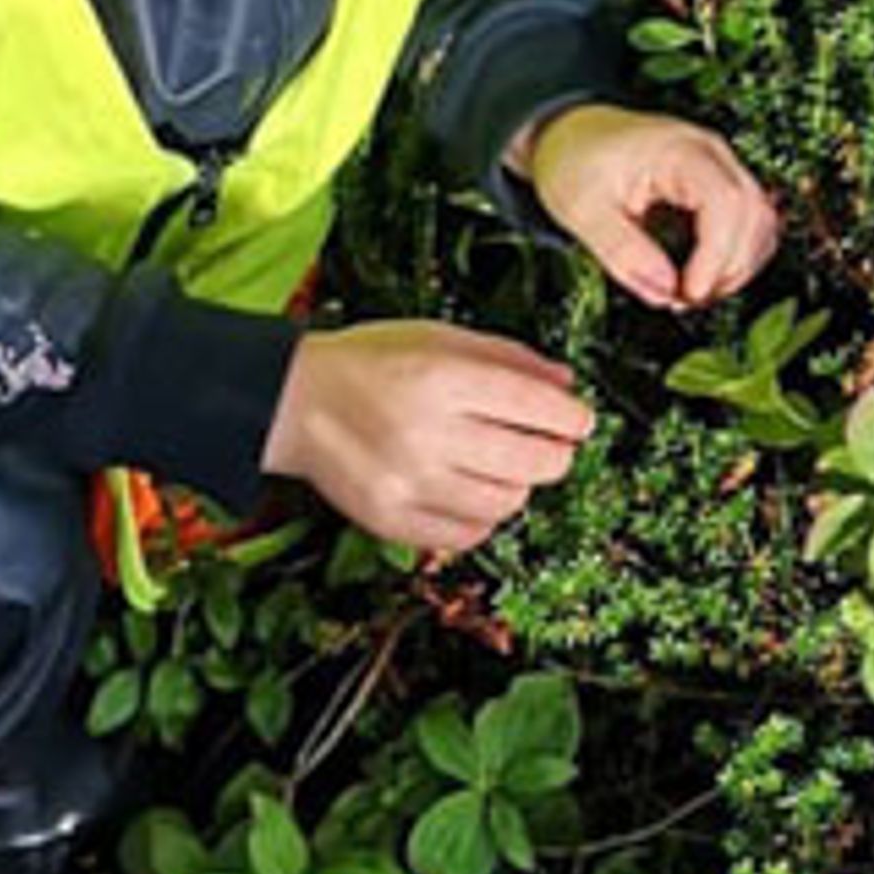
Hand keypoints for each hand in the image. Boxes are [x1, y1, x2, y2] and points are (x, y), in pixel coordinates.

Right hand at [263, 319, 591, 560]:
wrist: (295, 403)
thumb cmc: (371, 364)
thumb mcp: (438, 338)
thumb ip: (506, 358)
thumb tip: (567, 385)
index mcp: (442, 377)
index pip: (540, 408)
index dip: (573, 418)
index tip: (579, 421)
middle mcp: (428, 433)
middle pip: (535, 462)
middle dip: (556, 455)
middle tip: (552, 447)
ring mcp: (409, 483)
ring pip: (507, 502)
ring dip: (518, 486)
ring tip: (502, 467)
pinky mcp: (392, 520)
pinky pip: (468, 535)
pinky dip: (482, 518)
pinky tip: (471, 494)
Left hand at [519, 104, 780, 308]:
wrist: (573, 136)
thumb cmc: (576, 162)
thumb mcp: (582, 211)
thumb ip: (622, 253)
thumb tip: (664, 290)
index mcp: (678, 151)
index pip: (725, 202)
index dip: (715, 257)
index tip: (687, 293)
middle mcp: (711, 154)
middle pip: (754, 214)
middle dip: (727, 270)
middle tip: (684, 300)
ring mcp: (721, 168)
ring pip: (761, 223)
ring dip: (736, 268)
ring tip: (690, 292)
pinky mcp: (721, 186)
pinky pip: (751, 225)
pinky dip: (736, 258)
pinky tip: (703, 278)